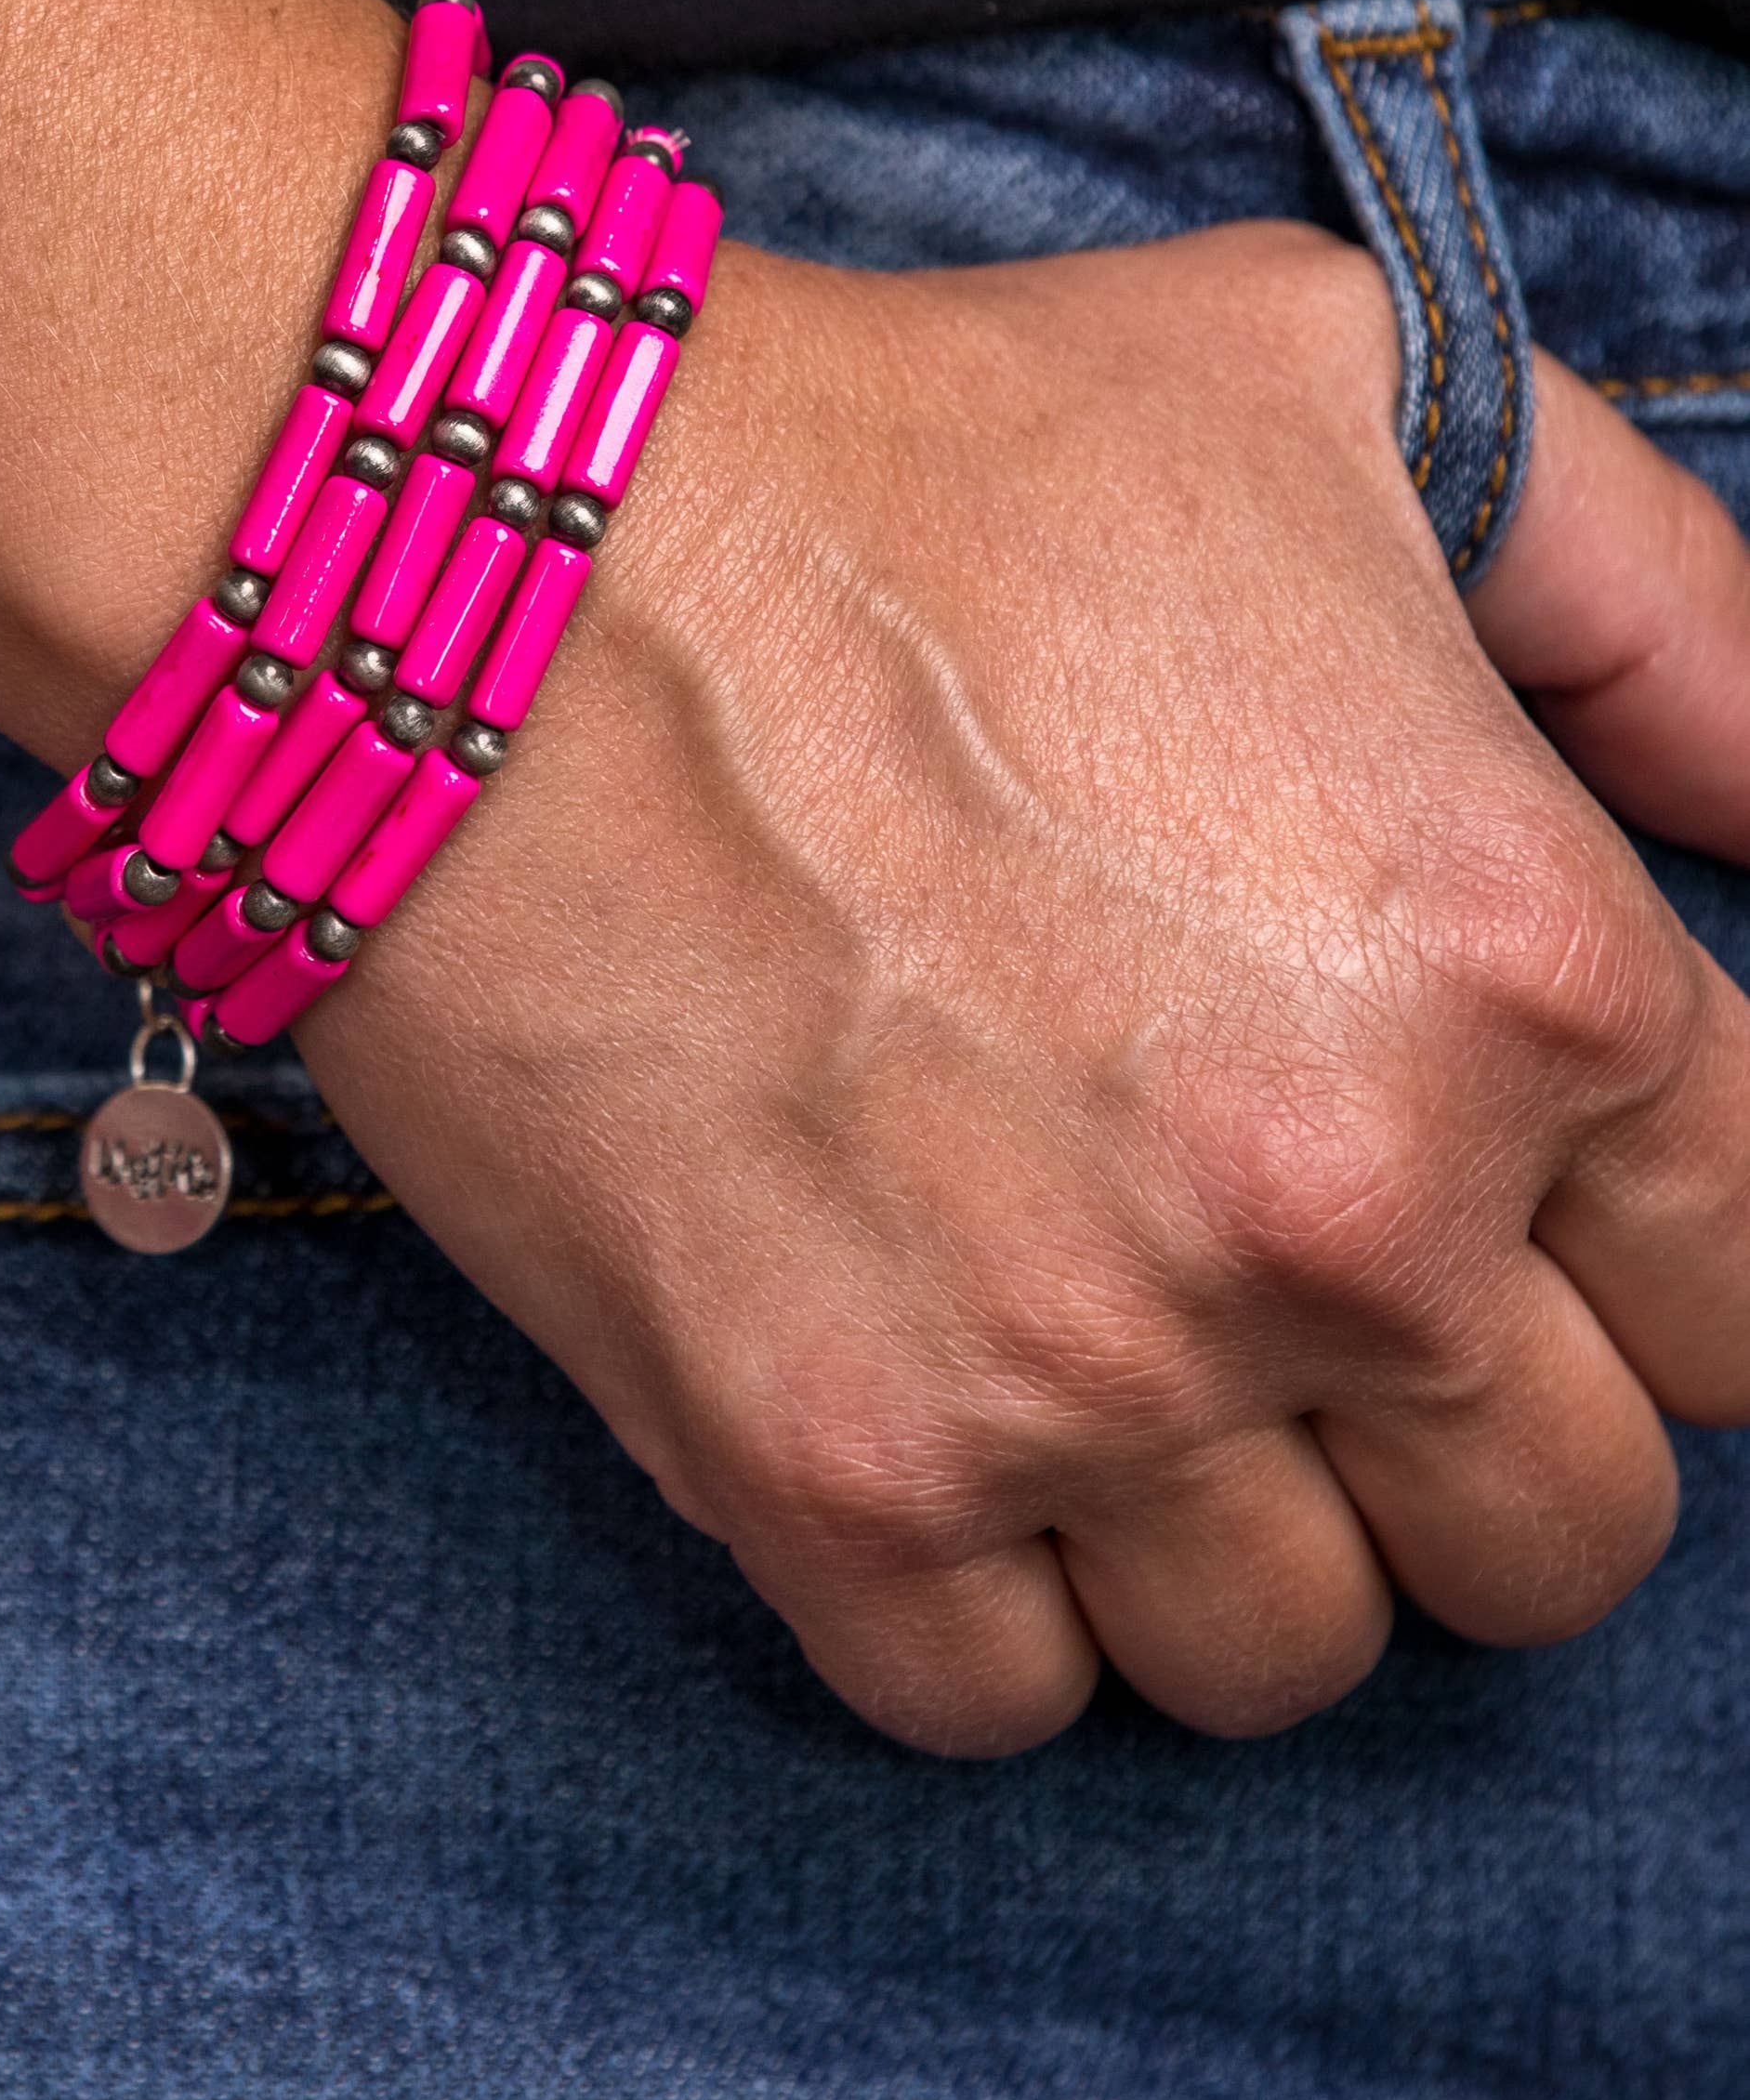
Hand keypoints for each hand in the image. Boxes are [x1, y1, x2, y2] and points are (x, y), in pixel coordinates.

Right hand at [0, 0, 1749, 1756]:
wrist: (477, 557)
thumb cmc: (916, 455)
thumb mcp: (1359, 392)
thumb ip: (1667, 617)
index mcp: (1529, 965)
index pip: (1749, 1301)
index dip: (1629, 1248)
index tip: (1498, 1196)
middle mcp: (1345, 1220)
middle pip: (1558, 1537)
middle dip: (1454, 1424)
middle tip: (1291, 1276)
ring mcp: (1080, 1378)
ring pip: (1290, 1660)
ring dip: (1221, 1533)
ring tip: (1092, 1338)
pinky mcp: (826, 1474)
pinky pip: (1006, 1707)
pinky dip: (985, 1602)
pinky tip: (925, 1398)